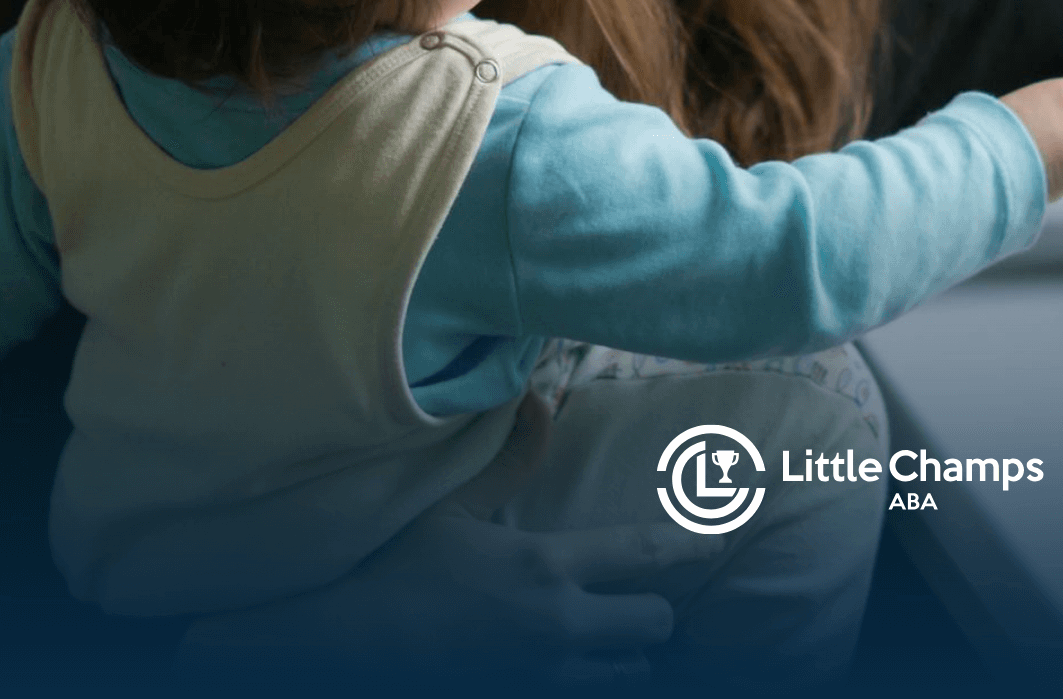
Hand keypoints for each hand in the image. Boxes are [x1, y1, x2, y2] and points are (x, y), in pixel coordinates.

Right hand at [178, 392, 722, 682]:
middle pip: (654, 625)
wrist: (330, 647)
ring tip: (610, 633)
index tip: (730, 528)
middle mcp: (557, 628)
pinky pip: (590, 698)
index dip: (695, 543)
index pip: (648, 555)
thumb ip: (509, 456)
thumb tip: (541, 397)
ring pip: (630, 674)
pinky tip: (579, 661)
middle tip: (640, 594)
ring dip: (627, 654)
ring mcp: (540, 678)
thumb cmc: (387, 569)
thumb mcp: (448, 504)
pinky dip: (594, 681)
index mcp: (545, 567)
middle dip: (655, 610)